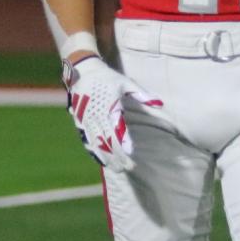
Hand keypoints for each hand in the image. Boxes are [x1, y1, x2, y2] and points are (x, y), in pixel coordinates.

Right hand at [63, 56, 159, 174]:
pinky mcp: (80, 121)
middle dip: (117, 155)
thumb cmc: (107, 78)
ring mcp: (86, 119)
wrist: (83, 71)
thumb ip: (141, 94)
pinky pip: (87, 139)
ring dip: (105, 157)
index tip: (130, 152)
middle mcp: (96, 115)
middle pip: (106, 140)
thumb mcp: (125, 82)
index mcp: (108, 106)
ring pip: (96, 143)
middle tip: (128, 168)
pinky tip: (101, 161)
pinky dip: (94, 151)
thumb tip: (159, 103)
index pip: (116, 128)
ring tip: (116, 169)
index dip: (122, 141)